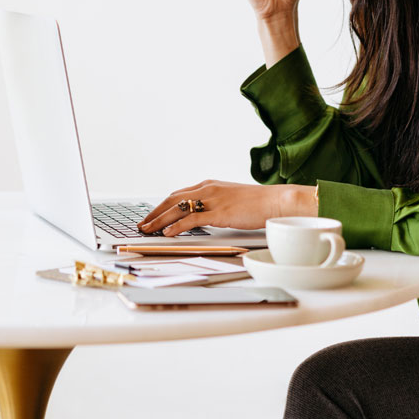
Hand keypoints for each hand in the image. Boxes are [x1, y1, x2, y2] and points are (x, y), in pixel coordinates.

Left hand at [138, 180, 317, 236]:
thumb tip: (205, 216)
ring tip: (147, 230)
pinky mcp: (219, 212)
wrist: (276, 201)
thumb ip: (216, 205)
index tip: (152, 215)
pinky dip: (176, 226)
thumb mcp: (232, 200)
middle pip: (172, 199)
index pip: (179, 194)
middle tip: (142, 223)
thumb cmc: (259, 203)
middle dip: (154, 212)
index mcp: (210, 185)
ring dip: (159, 220)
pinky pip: (191, 218)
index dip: (162, 205)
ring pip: (177, 208)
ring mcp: (213, 199)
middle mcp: (208, 189)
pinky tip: (167, 233)